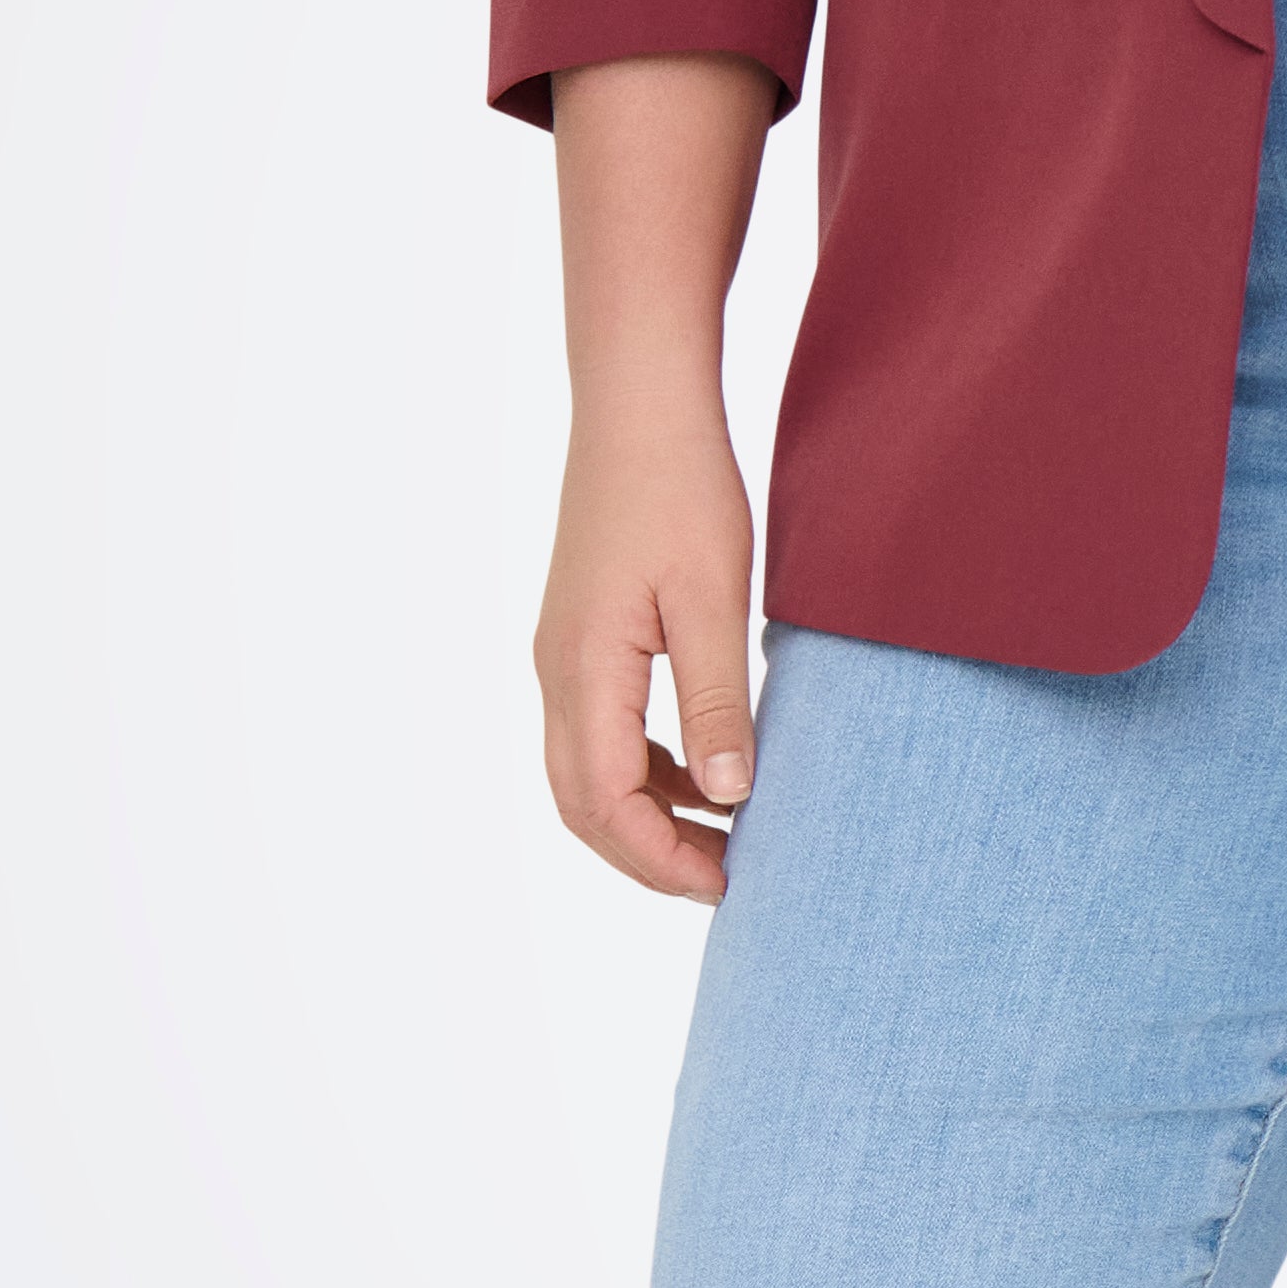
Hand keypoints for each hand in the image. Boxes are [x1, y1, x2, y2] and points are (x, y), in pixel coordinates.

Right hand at [534, 402, 758, 903]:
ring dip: (645, 816)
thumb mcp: (714, 600)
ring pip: (585, 770)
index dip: (660, 859)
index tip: (729, 883)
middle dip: (647, 855)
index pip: (606, 802)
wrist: (638, 404)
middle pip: (582, 803)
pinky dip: (645, 770)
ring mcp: (562, 654)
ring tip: (723, 837)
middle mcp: (558, 671)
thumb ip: (716, 703)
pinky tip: (704, 772)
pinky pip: (600, 730)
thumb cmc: (680, 489)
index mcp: (585, 670)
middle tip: (725, 880)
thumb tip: (728, 797)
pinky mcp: (581, 636)